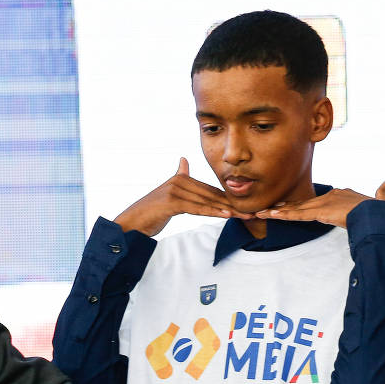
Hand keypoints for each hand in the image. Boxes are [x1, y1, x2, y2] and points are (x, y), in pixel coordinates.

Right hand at [114, 158, 252, 235]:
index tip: (244, 206)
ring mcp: (174, 190)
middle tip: (252, 212)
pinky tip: (226, 215)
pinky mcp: (171, 202)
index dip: (227, 199)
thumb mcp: (167, 194)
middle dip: (231, 204)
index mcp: (180, 179)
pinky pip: (197, 208)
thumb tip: (184, 160)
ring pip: (206, 201)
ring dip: (227, 210)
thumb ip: (178, 177)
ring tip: (244, 215)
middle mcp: (178, 181)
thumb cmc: (151, 212)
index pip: (209, 190)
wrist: (132, 224)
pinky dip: (212, 212)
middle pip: (210, 194)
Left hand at [254, 178, 384, 227]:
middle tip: (267, 209)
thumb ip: (384, 192)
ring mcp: (322, 204)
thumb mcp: (381, 201)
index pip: (316, 201)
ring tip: (259, 213)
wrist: (378, 214)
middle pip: (301, 204)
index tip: (291, 207)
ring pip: (294, 210)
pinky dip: (283, 216)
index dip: (302, 205)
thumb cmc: (380, 211)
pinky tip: (270, 215)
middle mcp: (328, 197)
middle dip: (283, 208)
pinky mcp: (319, 213)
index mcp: (340, 195)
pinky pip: (297, 215)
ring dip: (276, 212)